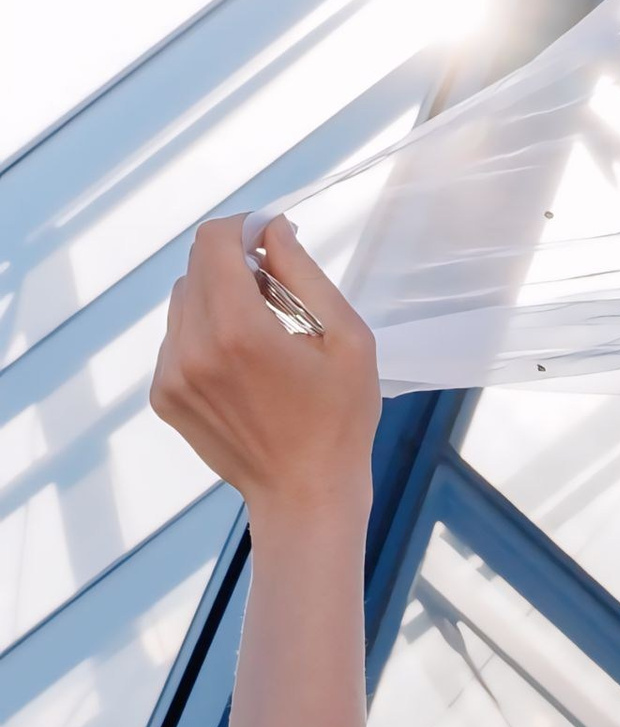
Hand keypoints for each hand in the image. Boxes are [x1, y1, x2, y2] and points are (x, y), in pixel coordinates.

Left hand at [151, 217, 378, 526]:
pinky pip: (177, 340)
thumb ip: (306, 277)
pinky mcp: (163, 395)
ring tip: (261, 341)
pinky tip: (243, 372)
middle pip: (197, 268)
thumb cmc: (341, 423)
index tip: (269, 241)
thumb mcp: (349, 343)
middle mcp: (194, 346)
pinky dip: (206, 338)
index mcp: (240, 330)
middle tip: (277, 297)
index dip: (242, 229)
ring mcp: (172, 372)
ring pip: (184, 302)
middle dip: (235, 266)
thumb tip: (272, 229)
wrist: (306, 497)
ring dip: (219, 302)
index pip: (215, 242)